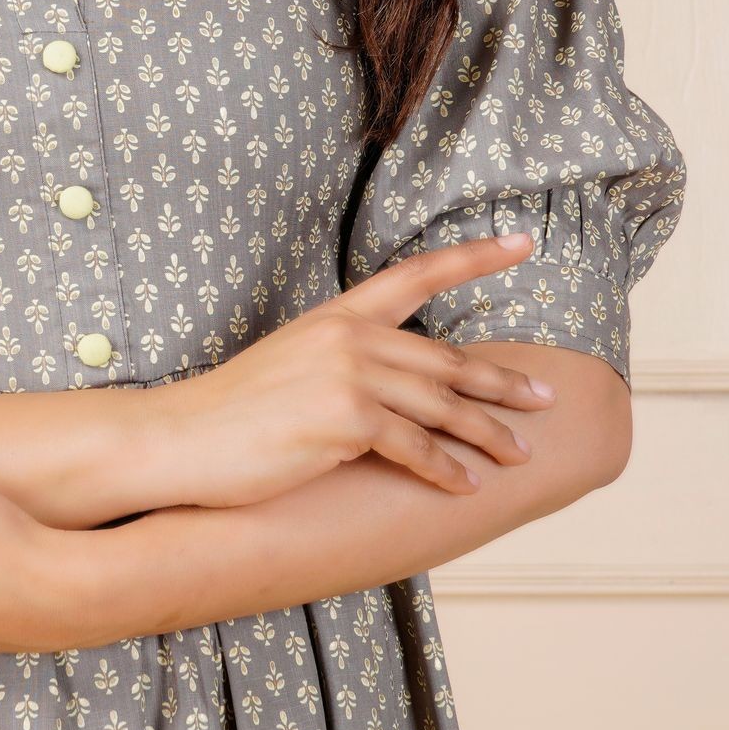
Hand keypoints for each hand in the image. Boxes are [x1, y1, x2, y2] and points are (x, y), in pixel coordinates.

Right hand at [147, 231, 557, 507]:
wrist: (183, 437)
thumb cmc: (234, 413)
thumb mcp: (294, 366)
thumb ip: (347, 364)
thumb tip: (398, 388)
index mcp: (337, 314)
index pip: (417, 274)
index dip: (475, 257)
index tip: (522, 242)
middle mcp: (348, 336)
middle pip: (444, 358)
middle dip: (501, 381)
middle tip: (545, 397)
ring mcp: (348, 375)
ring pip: (441, 406)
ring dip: (487, 434)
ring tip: (520, 455)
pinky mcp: (345, 418)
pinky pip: (415, 448)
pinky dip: (446, 471)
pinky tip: (468, 487)